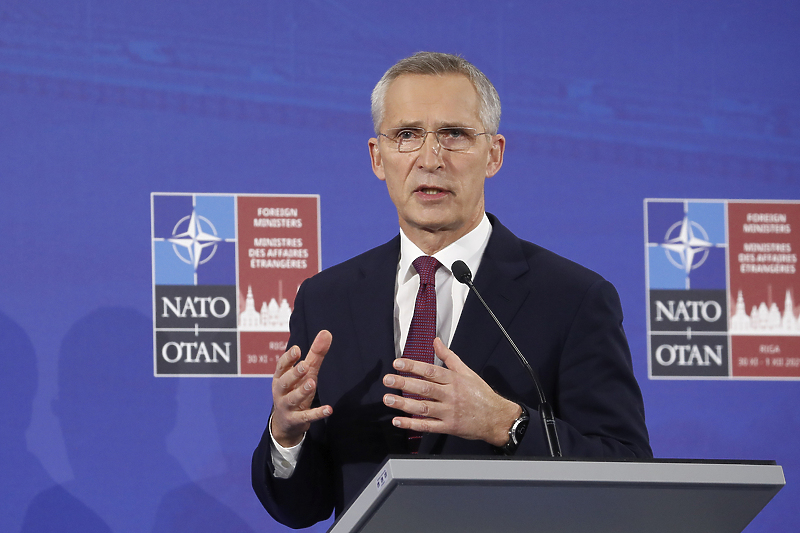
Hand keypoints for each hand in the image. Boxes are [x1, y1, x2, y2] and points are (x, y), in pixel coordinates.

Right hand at [270, 330, 332, 447]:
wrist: (285, 423)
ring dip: (302, 391)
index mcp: (281, 377)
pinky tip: (329, 409)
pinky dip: (317, 413)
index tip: (296, 350)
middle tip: (304, 366)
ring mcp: (287, 406)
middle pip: (285, 381)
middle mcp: (281, 391)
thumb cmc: (295, 389)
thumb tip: (326, 332)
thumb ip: (315, 354)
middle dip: (294, 374)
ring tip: (312, 383)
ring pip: (293, 398)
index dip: (288, 358)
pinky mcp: (296, 420)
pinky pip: (306, 416)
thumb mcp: (305, 372)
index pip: (281, 366)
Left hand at [382, 337, 520, 446]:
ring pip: (424, 407)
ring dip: (404, 404)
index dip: (413, 366)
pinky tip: (399, 421)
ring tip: (388, 399)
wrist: (496, 418)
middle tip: (388, 380)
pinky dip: (412, 425)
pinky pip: (428, 426)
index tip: (398, 363)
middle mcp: (451, 395)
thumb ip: (449, 357)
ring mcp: (449, 412)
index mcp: (454, 380)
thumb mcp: (467, 372)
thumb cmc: (481, 394)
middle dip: (404, 383)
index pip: (431, 371)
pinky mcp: (449, 427)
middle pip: (424, 388)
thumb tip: (436, 342)